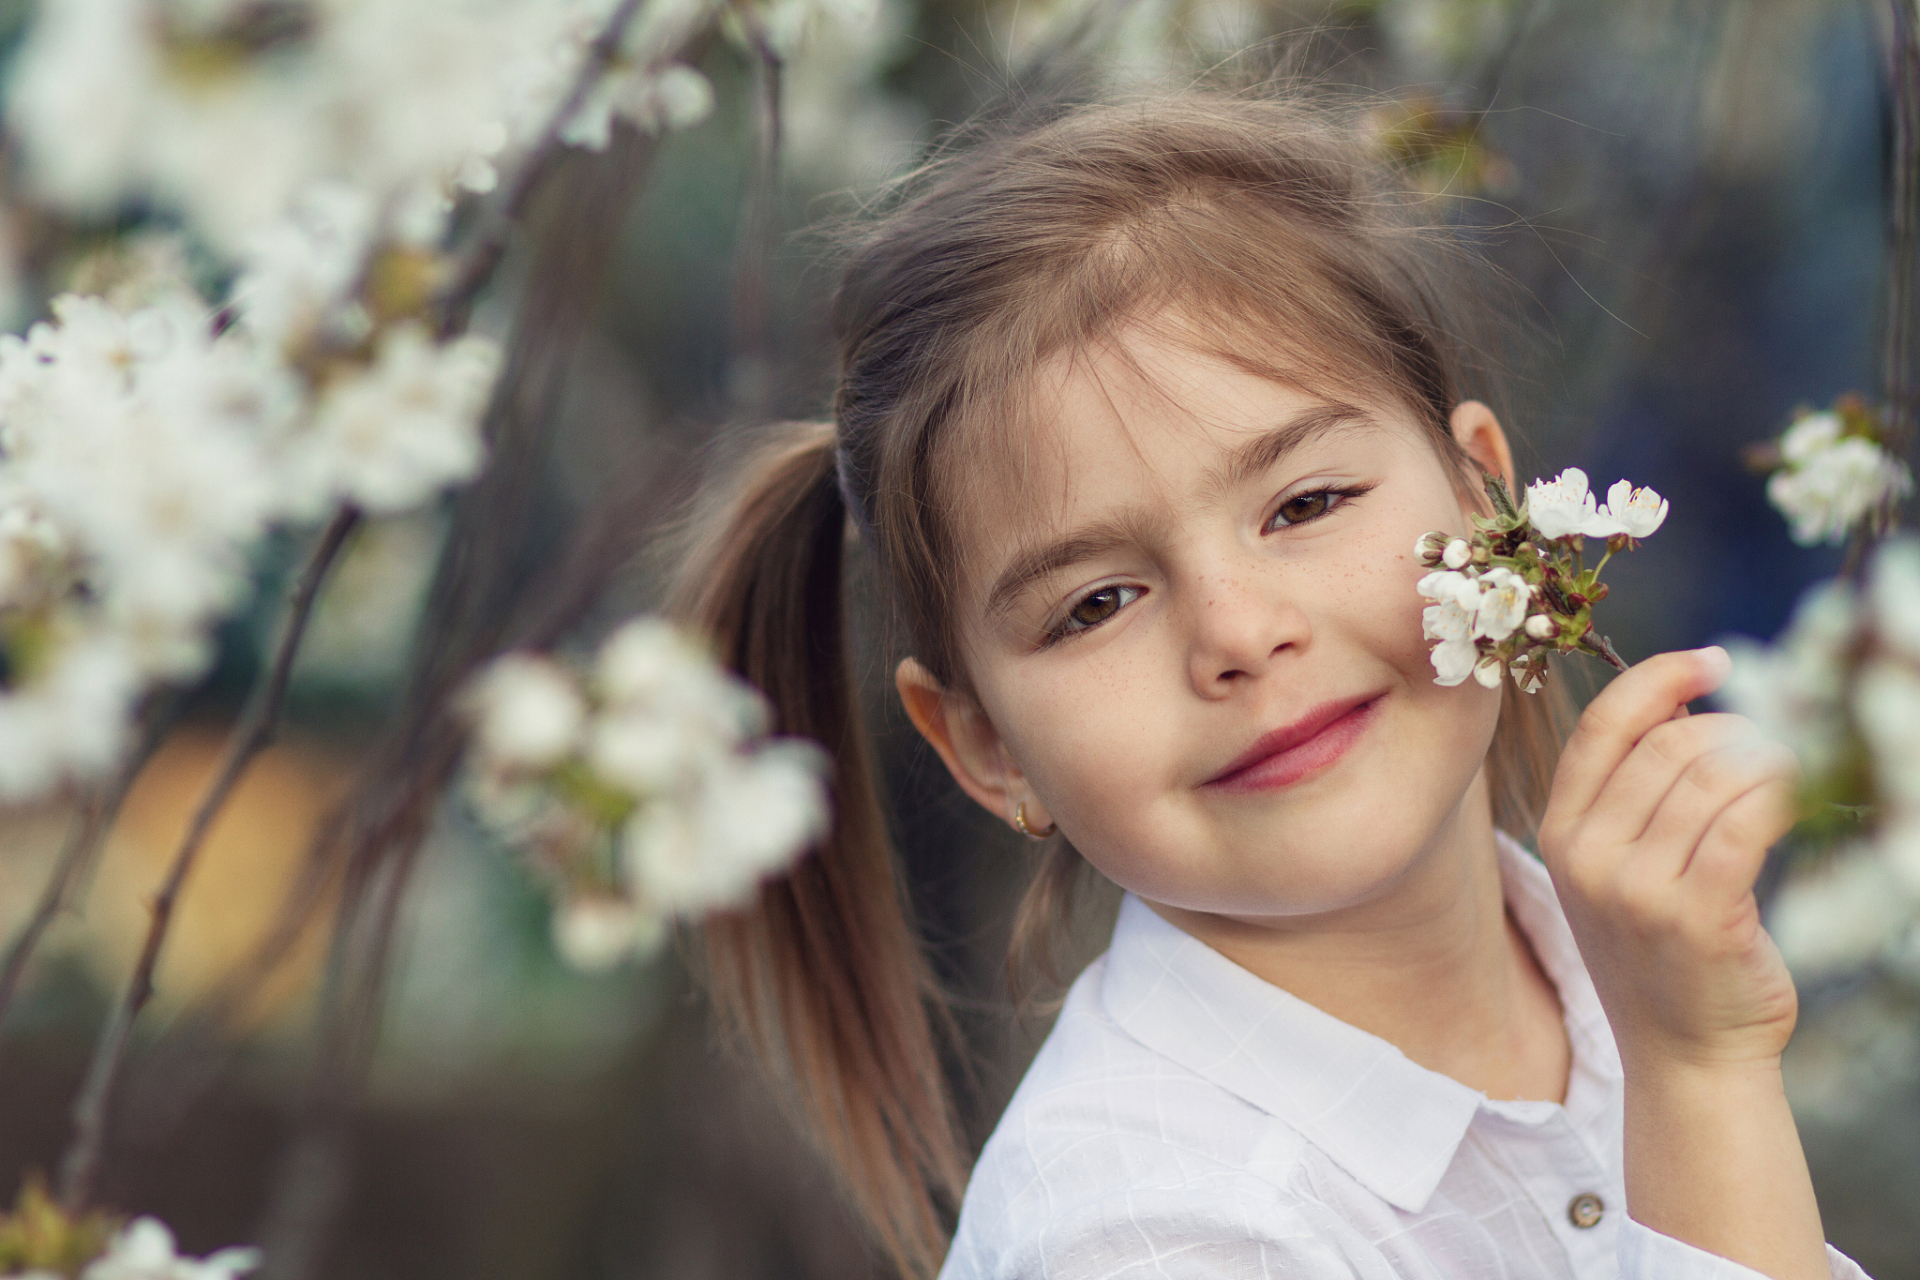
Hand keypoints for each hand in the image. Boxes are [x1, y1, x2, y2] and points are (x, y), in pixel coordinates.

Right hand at [1537, 646, 1800, 1073]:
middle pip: (1667, 748)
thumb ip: (1632, 793)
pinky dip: (1777, 795)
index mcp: (1559, 834)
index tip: (1712, 660)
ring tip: (1787, 769)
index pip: (1601, 728)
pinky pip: (1745, 824)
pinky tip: (1792, 796)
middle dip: (1729, 727)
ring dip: (1763, 759)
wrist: (1686, 1055)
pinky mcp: (1698, 917)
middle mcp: (1587, 858)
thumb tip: (1679, 708)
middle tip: (1770, 737)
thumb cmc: (1662, 953)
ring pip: (1711, 780)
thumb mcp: (1618, 870)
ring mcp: (1638, 891)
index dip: (1658, 678)